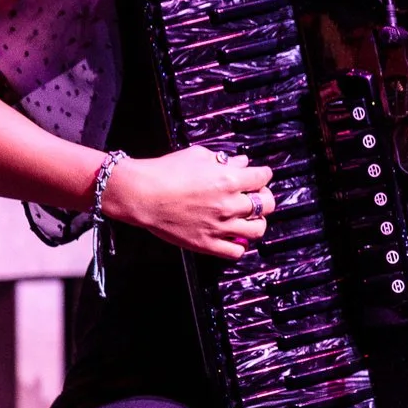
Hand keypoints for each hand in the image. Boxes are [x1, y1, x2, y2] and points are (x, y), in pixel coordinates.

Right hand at [101, 146, 274, 259]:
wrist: (141, 194)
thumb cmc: (166, 171)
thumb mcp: (198, 156)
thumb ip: (224, 160)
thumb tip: (241, 162)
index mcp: (228, 179)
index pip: (262, 177)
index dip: (263, 174)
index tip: (259, 175)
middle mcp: (229, 204)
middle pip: (267, 204)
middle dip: (265, 197)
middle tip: (257, 195)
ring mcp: (220, 226)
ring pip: (258, 229)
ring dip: (257, 222)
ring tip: (248, 217)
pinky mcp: (207, 244)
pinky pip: (237, 251)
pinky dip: (240, 245)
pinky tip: (235, 236)